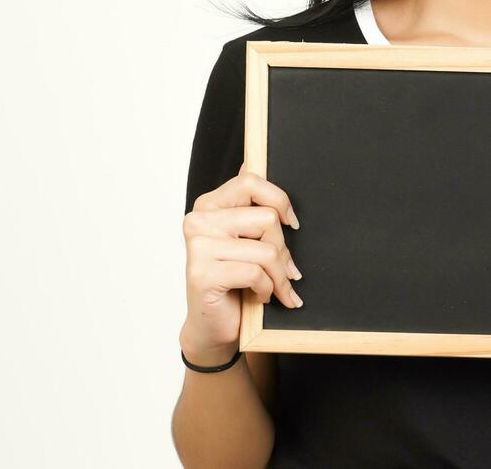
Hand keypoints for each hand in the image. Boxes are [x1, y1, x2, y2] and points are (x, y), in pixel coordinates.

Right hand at [180, 161, 303, 360]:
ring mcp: (197, 247)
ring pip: (266, 249)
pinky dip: (267, 290)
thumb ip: (245, 203)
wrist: (214, 328)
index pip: (250, 182)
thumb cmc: (233, 282)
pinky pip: (255, 273)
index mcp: (209, 205)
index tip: (292, 223)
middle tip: (284, 271)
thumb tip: (250, 163)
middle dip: (284, 250)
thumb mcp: (243, 240)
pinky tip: (260, 297)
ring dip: (279, 276)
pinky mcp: (202, 273)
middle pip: (267, 218)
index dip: (280, 200)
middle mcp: (198, 221)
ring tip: (275, 288)